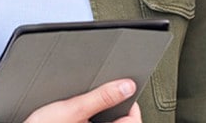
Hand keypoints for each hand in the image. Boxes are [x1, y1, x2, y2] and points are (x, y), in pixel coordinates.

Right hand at [24, 79, 140, 122]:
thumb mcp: (72, 109)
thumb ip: (100, 97)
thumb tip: (126, 86)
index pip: (133, 120)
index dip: (129, 102)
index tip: (123, 87)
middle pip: (119, 120)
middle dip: (111, 105)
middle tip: (99, 92)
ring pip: (103, 121)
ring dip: (97, 111)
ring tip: (83, 103)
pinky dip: (86, 116)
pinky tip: (74, 112)